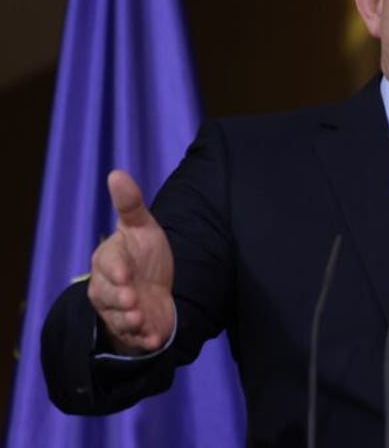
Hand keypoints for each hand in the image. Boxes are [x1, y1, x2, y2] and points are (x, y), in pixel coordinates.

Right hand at [87, 170, 174, 354]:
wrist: (155, 286)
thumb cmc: (144, 254)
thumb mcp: (142, 226)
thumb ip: (130, 204)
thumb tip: (116, 172)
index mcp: (110, 261)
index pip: (108, 265)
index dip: (116, 269)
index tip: (125, 272)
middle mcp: (110, 289)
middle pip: (109, 295)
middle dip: (120, 299)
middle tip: (132, 299)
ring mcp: (121, 312)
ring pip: (120, 318)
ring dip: (130, 320)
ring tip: (141, 318)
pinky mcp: (136, 331)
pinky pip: (137, 338)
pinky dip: (145, 340)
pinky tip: (155, 339)